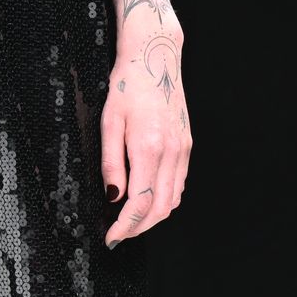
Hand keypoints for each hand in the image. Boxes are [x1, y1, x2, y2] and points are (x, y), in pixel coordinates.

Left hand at [100, 11, 189, 247]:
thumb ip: (111, 163)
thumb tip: (113, 196)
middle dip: (139, 228)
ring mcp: (183, 149)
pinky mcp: (187, 145)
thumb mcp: (109, 121)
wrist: (155, 59)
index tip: (112, 237)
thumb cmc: (128, 86)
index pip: (139, 202)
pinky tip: (148, 197)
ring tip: (131, 220)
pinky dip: (165, 198)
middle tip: (119, 234)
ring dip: (153, 216)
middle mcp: (171, 151)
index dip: (125, 227)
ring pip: (173, 199)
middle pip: (160, 208)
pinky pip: (179, 183)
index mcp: (148, 146)